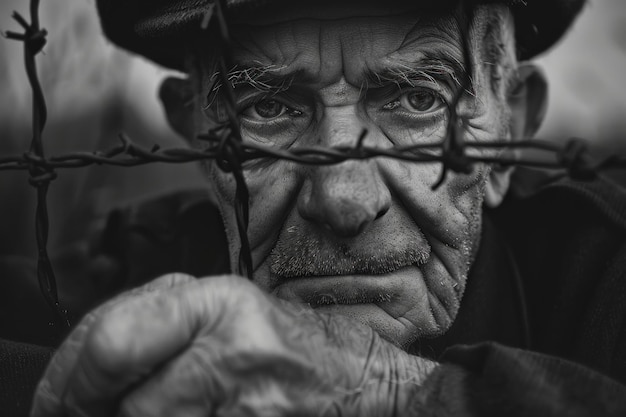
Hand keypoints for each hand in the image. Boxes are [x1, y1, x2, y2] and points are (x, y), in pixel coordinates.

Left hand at [31, 273, 435, 415]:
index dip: (70, 381)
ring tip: (173, 404)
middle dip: (99, 411)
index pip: (114, 342)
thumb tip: (87, 359)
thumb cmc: (291, 341)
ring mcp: (250, 403)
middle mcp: (237, 348)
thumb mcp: (223, 306)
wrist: (359, 378)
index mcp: (220, 301)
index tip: (59, 399)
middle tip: (90, 411)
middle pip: (130, 405)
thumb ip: (158, 321)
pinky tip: (195, 413)